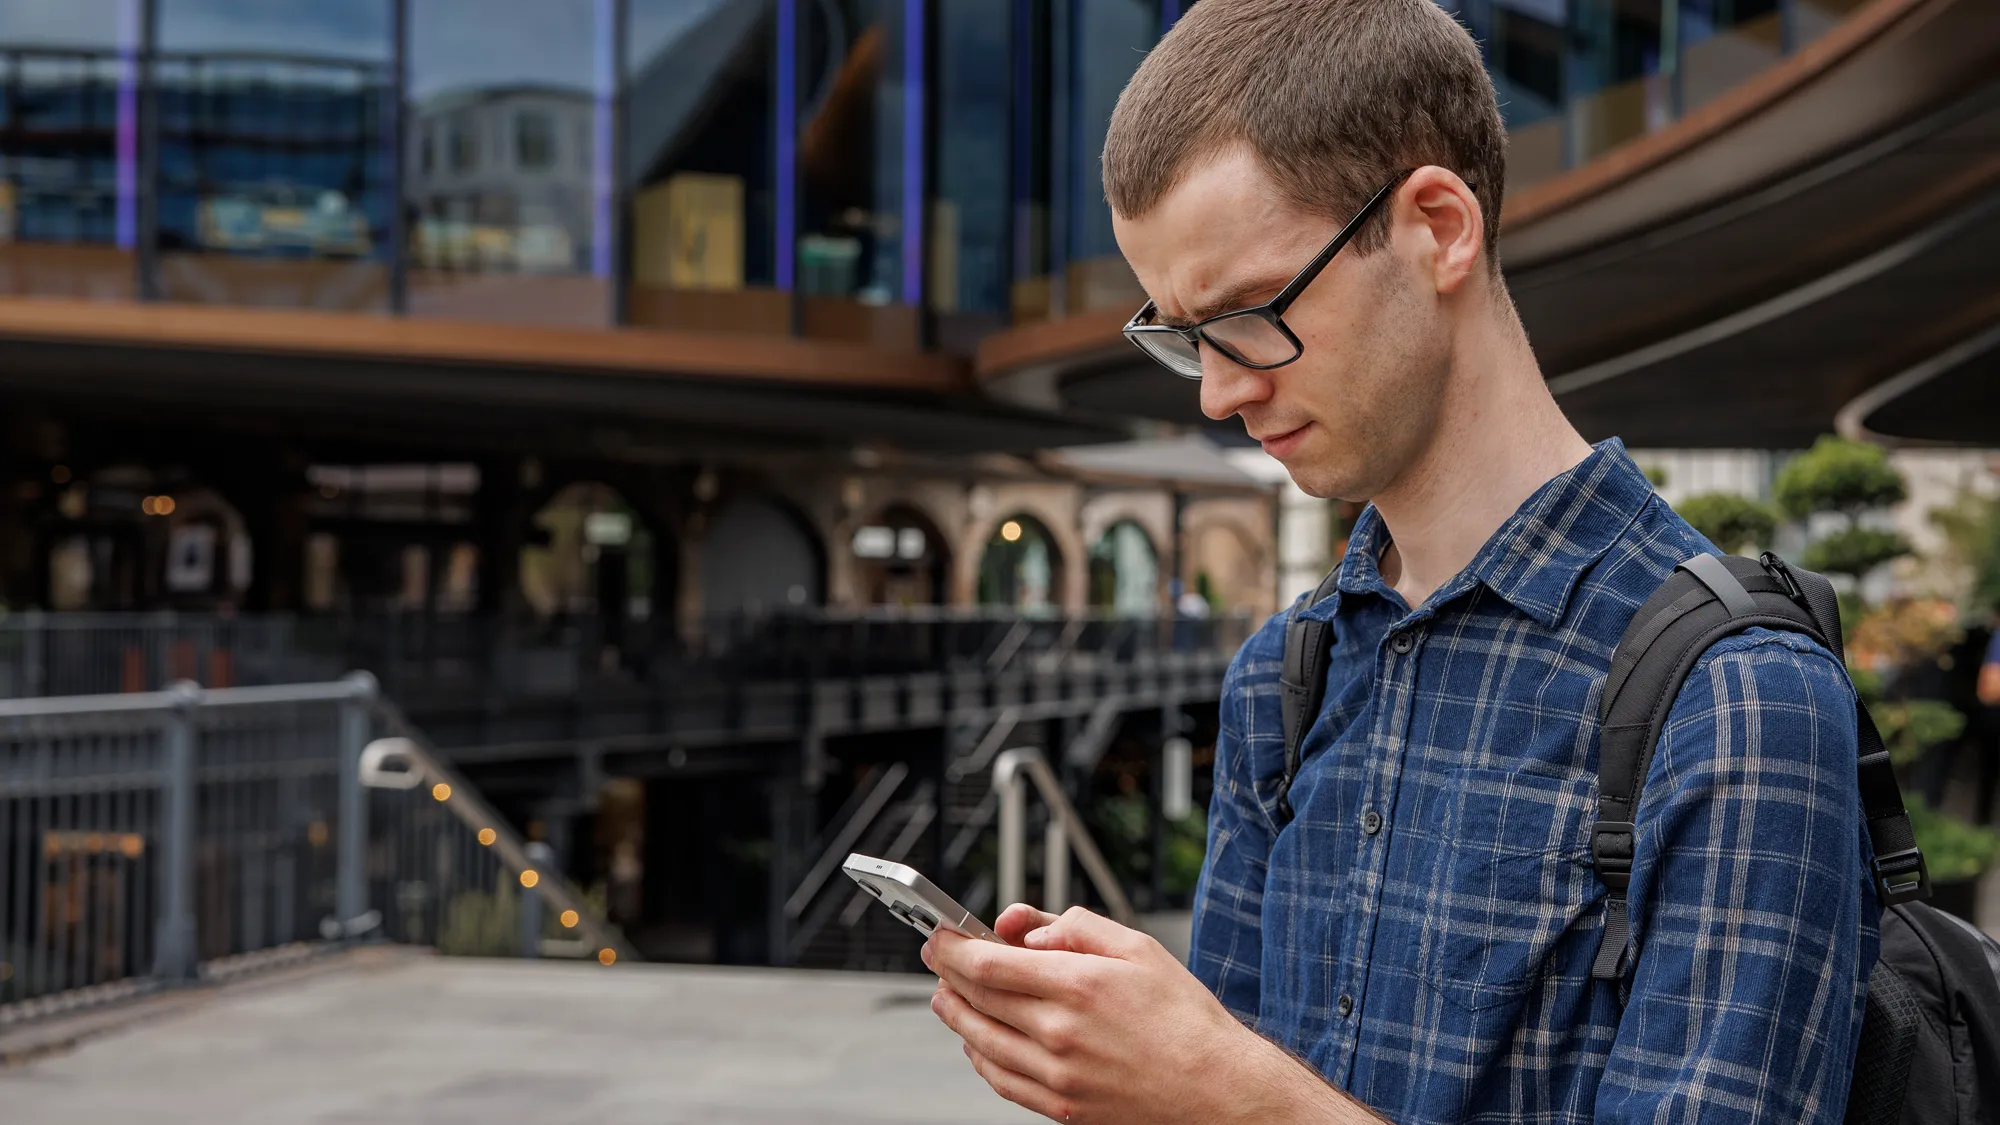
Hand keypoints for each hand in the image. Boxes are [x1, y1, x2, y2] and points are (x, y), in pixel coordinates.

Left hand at [924, 904, 1362, 1124]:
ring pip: (977, 1041)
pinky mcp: (1060, 1108)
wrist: (1218, 1090)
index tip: (939, 935)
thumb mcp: (1137, 947)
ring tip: (947, 995)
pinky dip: (977, 1055)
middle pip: (973, 999)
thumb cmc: (1184, 1019)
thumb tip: (1020, 930)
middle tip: (938, 957)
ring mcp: (1056, 1075)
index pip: (985, 963)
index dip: (951, 947)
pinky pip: (998, 1079)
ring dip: (953, 1014)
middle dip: (946, 974)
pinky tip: (977, 1039)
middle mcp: (1060, 1032)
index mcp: (1078, 985)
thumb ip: (1071, 927)